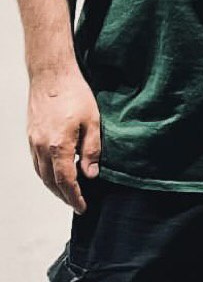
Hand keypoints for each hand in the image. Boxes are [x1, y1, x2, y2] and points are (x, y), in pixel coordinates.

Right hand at [27, 63, 101, 212]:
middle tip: (76, 204)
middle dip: (64, 196)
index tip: (82, 207)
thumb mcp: (93, 121)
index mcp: (59, 146)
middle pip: (50, 181)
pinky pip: (36, 162)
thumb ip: (92, 150)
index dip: (75, 197)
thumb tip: (91, 175)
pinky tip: (55, 173)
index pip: (66, 181)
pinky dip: (45, 173)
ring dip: (53, 187)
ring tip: (67, 193)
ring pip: (41, 173)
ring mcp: (33, 141)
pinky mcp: (31, 135)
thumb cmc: (75, 94)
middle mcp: (42, 147)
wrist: (51, 74)